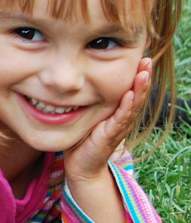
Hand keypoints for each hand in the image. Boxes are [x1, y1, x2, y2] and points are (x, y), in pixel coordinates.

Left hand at [65, 58, 151, 182]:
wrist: (82, 166)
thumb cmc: (82, 140)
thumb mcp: (86, 115)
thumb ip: (87, 100)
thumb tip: (75, 81)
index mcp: (117, 110)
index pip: (130, 88)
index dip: (135, 73)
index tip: (139, 55)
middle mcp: (122, 117)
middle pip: (136, 93)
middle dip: (143, 76)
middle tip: (147, 58)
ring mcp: (119, 126)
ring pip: (133, 104)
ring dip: (139, 88)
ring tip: (144, 72)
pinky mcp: (111, 135)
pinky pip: (120, 119)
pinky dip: (126, 106)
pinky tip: (128, 94)